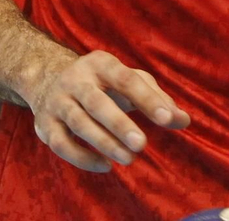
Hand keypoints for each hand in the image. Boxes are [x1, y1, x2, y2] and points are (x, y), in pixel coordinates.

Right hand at [22, 50, 188, 172]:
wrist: (46, 78)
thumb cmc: (102, 84)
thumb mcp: (128, 82)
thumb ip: (157, 99)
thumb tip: (183, 120)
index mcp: (100, 64)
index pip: (126, 79)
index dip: (147, 99)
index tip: (168, 119)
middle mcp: (75, 79)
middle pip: (96, 102)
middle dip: (119, 123)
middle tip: (142, 144)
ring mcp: (57, 101)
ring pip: (78, 123)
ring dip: (104, 142)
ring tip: (129, 159)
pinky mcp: (44, 124)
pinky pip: (61, 143)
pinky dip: (82, 157)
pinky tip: (105, 165)